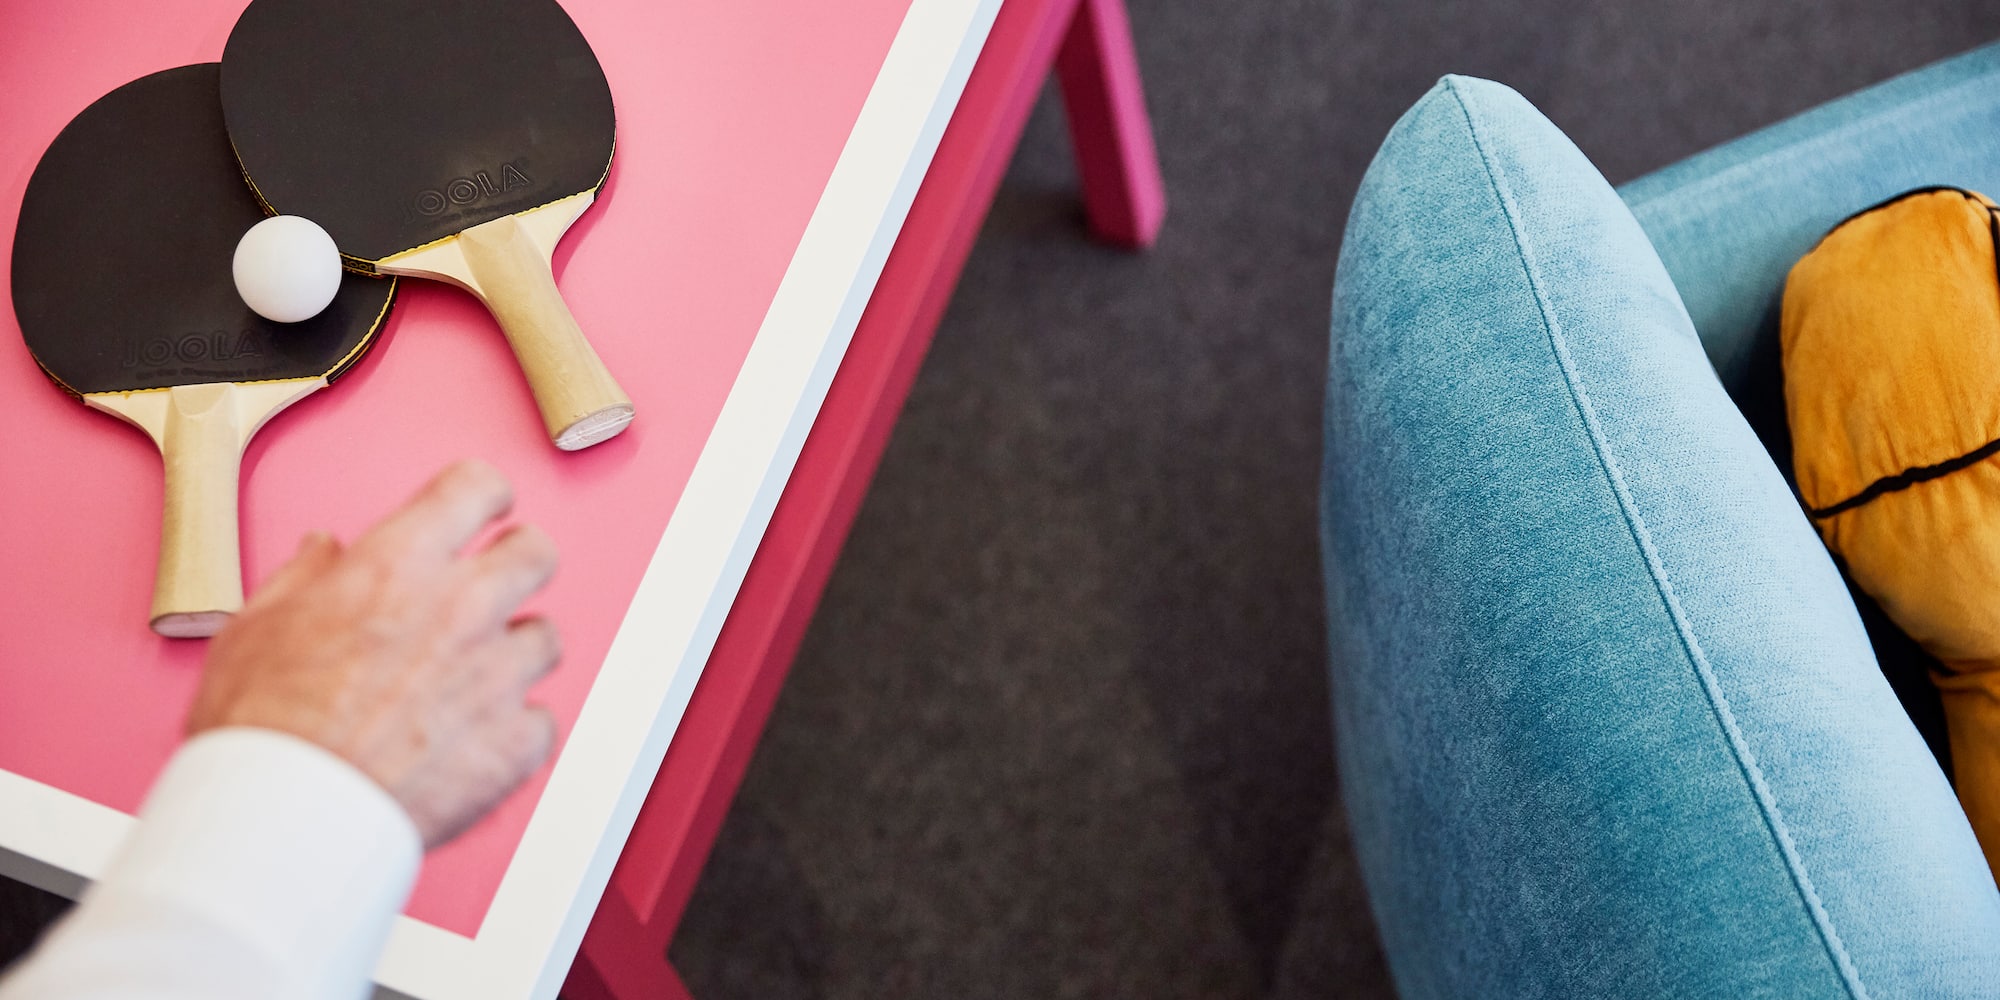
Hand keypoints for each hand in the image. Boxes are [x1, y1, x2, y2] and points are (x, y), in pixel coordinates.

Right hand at [185, 460, 561, 846]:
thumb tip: (326, 550)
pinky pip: (540, 720)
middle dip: (517, 561)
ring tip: (467, 682)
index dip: (480, 496)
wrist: (283, 823)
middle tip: (492, 586)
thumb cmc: (259, 732)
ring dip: (513, 652)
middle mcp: (462, 609)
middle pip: (536, 552)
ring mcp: (497, 675)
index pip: (474, 488)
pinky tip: (469, 744)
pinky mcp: (516, 743)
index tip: (483, 510)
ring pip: (545, 638)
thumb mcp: (253, 628)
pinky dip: (512, 730)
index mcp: (398, 566)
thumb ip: (303, 578)